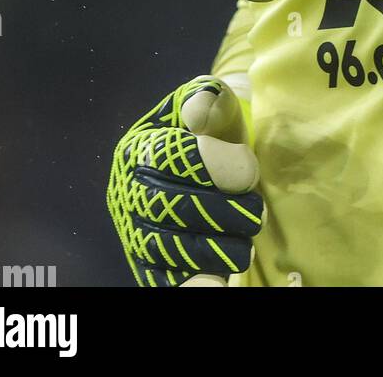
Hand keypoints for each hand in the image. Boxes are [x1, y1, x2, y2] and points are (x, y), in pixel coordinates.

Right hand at [107, 76, 262, 287]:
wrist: (207, 165)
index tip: (248, 175)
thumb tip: (199, 113)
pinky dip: (194, 280)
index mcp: (138, 146)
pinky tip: (221, 278)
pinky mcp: (146, 264)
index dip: (212, 167)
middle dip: (218, 213)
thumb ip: (210, 101)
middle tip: (256, 214)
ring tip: (247, 245)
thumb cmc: (211, 133)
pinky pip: (165, 279)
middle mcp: (127, 190)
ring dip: (213, 250)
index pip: (168, 157)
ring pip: (165, 248)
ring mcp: (132, 230)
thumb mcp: (214, 107)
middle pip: (166, 207)